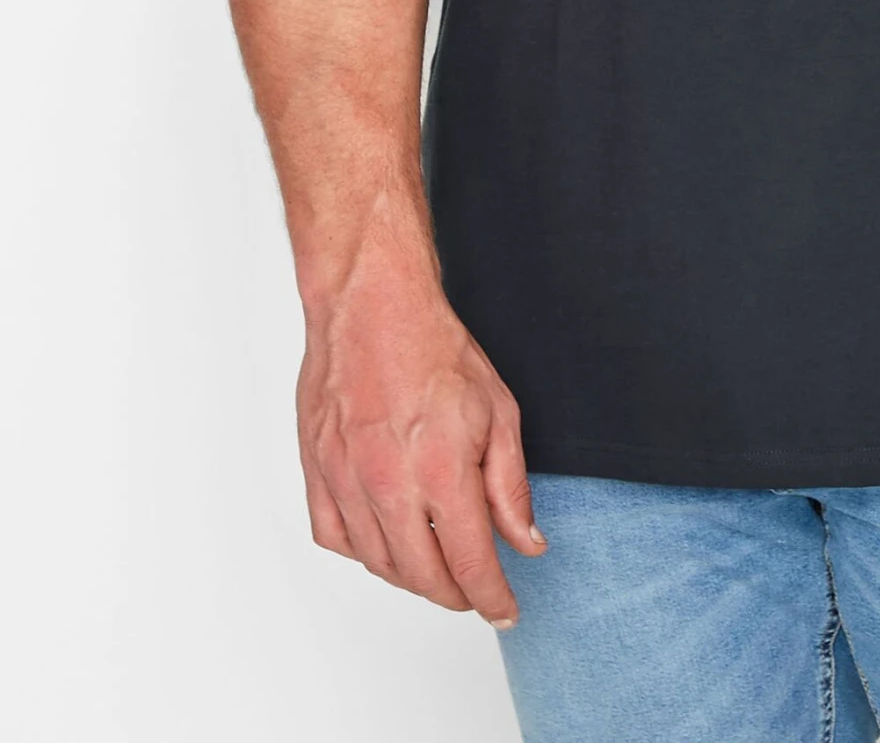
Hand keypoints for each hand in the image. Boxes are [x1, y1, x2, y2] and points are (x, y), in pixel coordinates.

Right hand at [298, 265, 546, 625]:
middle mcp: (388, 484)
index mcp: (440, 470)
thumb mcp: (498, 411)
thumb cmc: (434, 348)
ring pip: (378, 563)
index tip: (505, 611)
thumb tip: (526, 542)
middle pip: (423, 576)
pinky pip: (335, 537)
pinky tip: (386, 540)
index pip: (470, 564)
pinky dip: (363, 552)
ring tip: (437, 568)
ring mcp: (346, 479)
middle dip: (455, 594)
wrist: (372, 306)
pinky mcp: (317, 469)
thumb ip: (510, 486)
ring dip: (412, 578)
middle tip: (475, 591)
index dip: (493, 597)